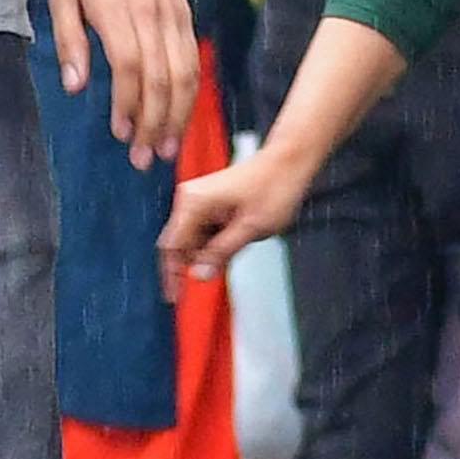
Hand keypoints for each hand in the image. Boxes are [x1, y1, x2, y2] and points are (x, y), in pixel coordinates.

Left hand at [46, 0, 201, 167]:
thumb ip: (70, 42)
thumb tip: (75, 88)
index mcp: (116, 10)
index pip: (129, 66)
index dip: (127, 104)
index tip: (120, 133)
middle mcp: (150, 14)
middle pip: (160, 77)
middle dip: (153, 123)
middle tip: (142, 157)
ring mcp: (172, 15)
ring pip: (184, 73)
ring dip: (176, 116)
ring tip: (164, 149)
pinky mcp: (185, 16)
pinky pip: (192, 60)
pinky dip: (189, 94)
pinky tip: (179, 119)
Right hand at [159, 143, 308, 290]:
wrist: (288, 162)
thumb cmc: (274, 187)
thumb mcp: (250, 228)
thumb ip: (222, 253)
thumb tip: (199, 276)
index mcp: (194, 203)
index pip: (171, 246)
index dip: (171, 274)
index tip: (175, 297)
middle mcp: (189, 200)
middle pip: (180, 244)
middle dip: (195, 263)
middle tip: (219, 272)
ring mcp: (198, 200)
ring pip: (193, 240)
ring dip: (208, 253)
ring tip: (238, 246)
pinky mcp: (208, 202)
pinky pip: (203, 231)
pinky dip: (215, 243)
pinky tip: (236, 241)